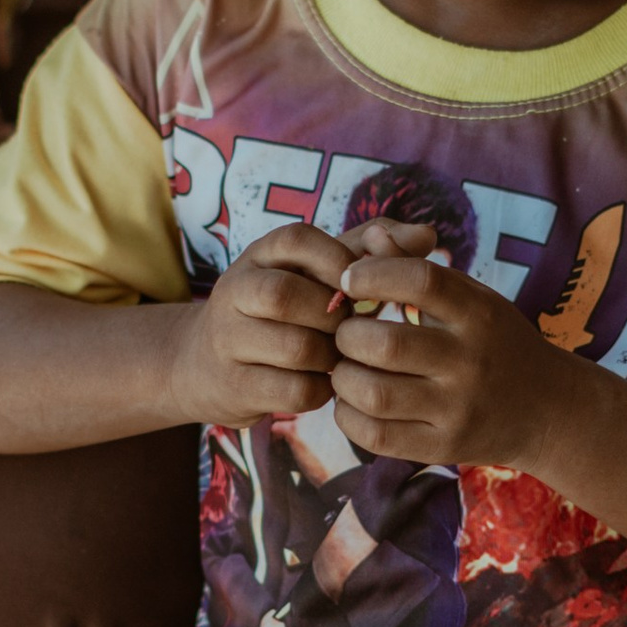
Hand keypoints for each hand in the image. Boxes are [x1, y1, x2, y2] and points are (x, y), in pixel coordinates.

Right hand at [177, 221, 350, 424]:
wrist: (203, 365)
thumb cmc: (278, 314)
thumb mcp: (306, 274)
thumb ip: (362, 252)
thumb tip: (423, 236)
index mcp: (257, 256)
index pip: (295, 239)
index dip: (337, 260)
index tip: (357, 286)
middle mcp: (233, 292)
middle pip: (287, 295)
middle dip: (334, 317)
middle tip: (350, 330)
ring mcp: (227, 341)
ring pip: (296, 348)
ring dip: (332, 357)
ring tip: (338, 358)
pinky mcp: (234, 387)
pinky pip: (295, 391)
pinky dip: (322, 390)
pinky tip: (321, 383)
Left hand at [329, 224, 563, 467]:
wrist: (548, 410)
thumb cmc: (494, 343)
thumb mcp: (471, 298)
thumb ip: (416, 266)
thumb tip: (369, 235)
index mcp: (479, 313)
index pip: (421, 281)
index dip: (374, 274)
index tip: (349, 277)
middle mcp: (471, 361)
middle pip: (387, 344)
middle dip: (347, 335)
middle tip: (345, 334)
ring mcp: (458, 409)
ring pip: (374, 394)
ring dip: (343, 377)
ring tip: (346, 368)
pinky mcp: (443, 447)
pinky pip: (376, 436)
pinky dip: (348, 415)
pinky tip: (354, 401)